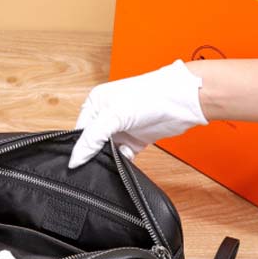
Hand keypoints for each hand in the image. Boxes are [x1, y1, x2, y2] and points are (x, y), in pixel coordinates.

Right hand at [68, 59, 207, 167]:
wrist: (182, 102)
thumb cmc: (150, 96)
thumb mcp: (113, 116)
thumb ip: (92, 139)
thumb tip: (75, 158)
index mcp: (95, 103)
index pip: (79, 131)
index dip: (80, 147)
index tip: (80, 162)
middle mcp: (106, 115)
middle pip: (92, 143)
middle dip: (96, 153)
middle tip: (100, 159)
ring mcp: (121, 128)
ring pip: (107, 151)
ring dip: (111, 157)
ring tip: (117, 154)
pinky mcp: (134, 140)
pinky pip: (122, 156)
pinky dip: (124, 160)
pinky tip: (128, 154)